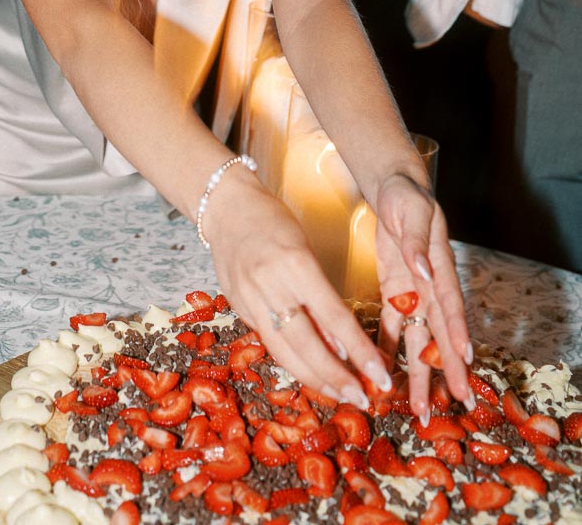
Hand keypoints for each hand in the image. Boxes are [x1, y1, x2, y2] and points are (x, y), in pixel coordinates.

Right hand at [207, 172, 393, 408]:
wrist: (225, 206)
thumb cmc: (274, 220)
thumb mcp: (306, 249)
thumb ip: (321, 296)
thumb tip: (343, 345)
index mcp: (296, 264)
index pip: (335, 318)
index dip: (360, 351)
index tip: (380, 375)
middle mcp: (271, 285)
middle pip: (307, 344)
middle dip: (337, 377)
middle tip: (362, 399)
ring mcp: (249, 298)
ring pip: (284, 352)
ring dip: (314, 379)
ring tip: (339, 395)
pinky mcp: (237, 307)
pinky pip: (268, 341)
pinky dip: (290, 361)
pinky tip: (308, 373)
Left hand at [374, 173, 472, 418]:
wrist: (393, 189)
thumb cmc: (408, 197)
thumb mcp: (412, 212)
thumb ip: (417, 241)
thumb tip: (424, 269)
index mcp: (438, 267)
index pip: (450, 303)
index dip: (457, 331)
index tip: (465, 359)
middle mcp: (430, 287)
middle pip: (440, 333)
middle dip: (447, 369)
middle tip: (459, 404)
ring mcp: (413, 293)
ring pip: (419, 339)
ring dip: (419, 373)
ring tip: (422, 409)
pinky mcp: (395, 292)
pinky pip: (394, 326)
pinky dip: (389, 350)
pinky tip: (385, 376)